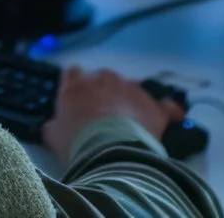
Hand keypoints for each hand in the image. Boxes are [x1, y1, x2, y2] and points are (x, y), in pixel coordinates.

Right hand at [39, 66, 186, 162]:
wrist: (109, 150)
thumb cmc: (76, 141)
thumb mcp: (53, 135)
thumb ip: (54, 124)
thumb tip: (53, 124)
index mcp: (76, 85)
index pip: (73, 73)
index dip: (76, 85)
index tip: (78, 98)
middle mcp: (104, 79)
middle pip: (103, 79)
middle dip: (104, 93)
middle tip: (102, 117)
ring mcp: (131, 88)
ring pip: (132, 89)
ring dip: (130, 101)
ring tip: (130, 124)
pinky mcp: (154, 105)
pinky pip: (166, 105)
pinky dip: (167, 110)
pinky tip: (171, 117)